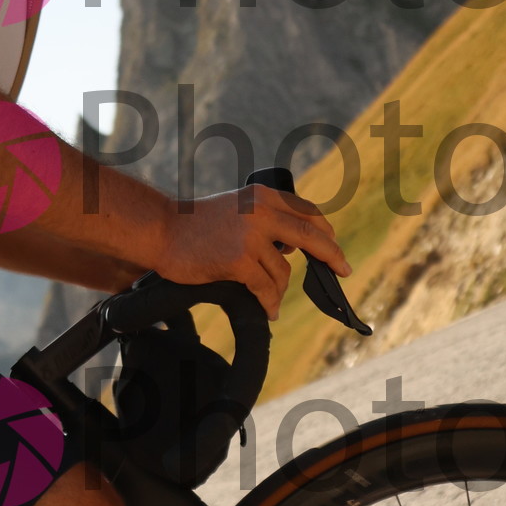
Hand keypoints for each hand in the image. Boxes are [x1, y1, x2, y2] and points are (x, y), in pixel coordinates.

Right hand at [157, 186, 349, 318]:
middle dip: (331, 256)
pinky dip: (269, 301)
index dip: (326, 234)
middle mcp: (261, 212)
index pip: (308, 213)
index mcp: (263, 197)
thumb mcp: (238, 209)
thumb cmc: (196, 225)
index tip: (337, 251)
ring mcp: (250, 236)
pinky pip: (265, 287)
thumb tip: (298, 243)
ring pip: (282, 270)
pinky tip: (269, 309)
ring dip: (278, 289)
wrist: (161, 231)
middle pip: (312, 236)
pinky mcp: (238, 260)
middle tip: (344, 271)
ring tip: (269, 298)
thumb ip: (266, 220)